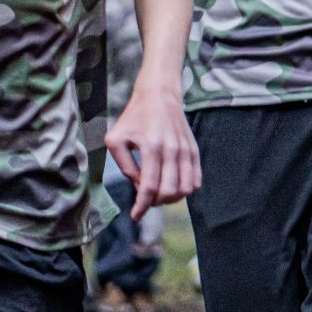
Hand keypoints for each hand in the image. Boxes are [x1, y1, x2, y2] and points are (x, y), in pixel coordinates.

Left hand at [104, 84, 200, 220]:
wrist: (160, 95)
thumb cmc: (133, 117)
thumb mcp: (116, 139)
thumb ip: (125, 166)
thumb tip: (139, 187)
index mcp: (151, 147)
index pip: (150, 186)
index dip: (142, 206)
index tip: (135, 216)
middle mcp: (172, 150)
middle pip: (169, 191)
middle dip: (156, 203)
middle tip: (145, 200)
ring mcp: (186, 150)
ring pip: (186, 188)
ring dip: (172, 198)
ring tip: (159, 194)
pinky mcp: (194, 150)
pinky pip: (196, 179)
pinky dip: (186, 189)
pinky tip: (173, 186)